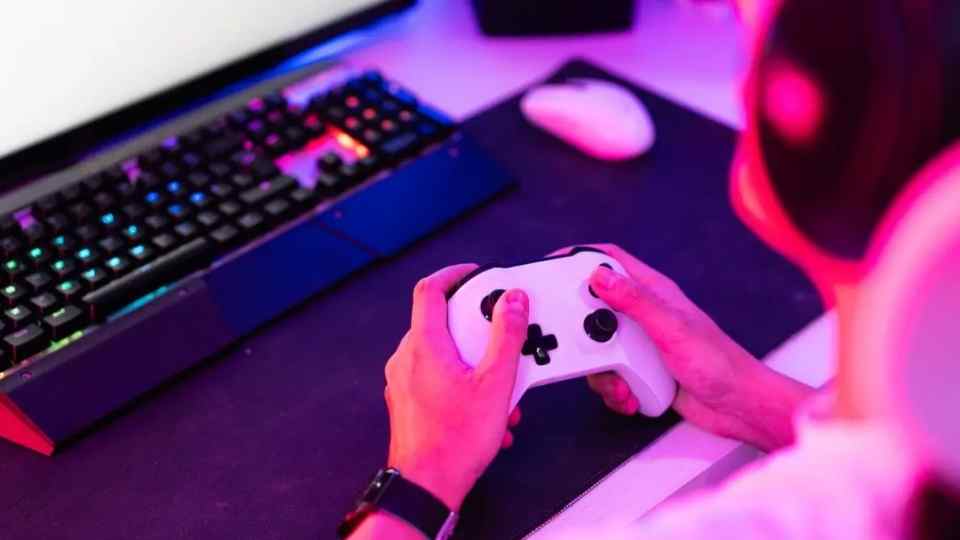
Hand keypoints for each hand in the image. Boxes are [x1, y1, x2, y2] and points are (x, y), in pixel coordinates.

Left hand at [384, 264, 529, 510]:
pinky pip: (436, 377)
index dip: (454, 274)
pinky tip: (488, 410)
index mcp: (424, 344)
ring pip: (442, 353)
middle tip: (500, 337)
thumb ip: (507, 336)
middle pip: (441, 322)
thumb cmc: (454, 441)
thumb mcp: (496, 383)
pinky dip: (462, 383)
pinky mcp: (407, 400)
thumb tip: (513, 302)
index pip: (430, 289)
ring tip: (500, 388)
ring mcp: (403, 380)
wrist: (426, 486)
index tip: (474, 274)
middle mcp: (407, 358)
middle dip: (476, 330)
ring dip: (474, 364)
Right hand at [555, 244, 811, 450]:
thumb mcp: (671, 329)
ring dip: (601, 371)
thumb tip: (600, 276)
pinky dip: (613, 390)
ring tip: (621, 382)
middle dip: (582, 332)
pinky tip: (631, 395)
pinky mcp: (640, 370)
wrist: (737, 408)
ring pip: (597, 348)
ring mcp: (640, 344)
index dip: (580, 257)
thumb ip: (635, 301)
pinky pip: (609, 376)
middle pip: (593, 309)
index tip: (552, 265)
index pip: (610, 261)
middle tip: (581, 345)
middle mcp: (644, 316)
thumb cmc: (720, 364)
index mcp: (654, 293)